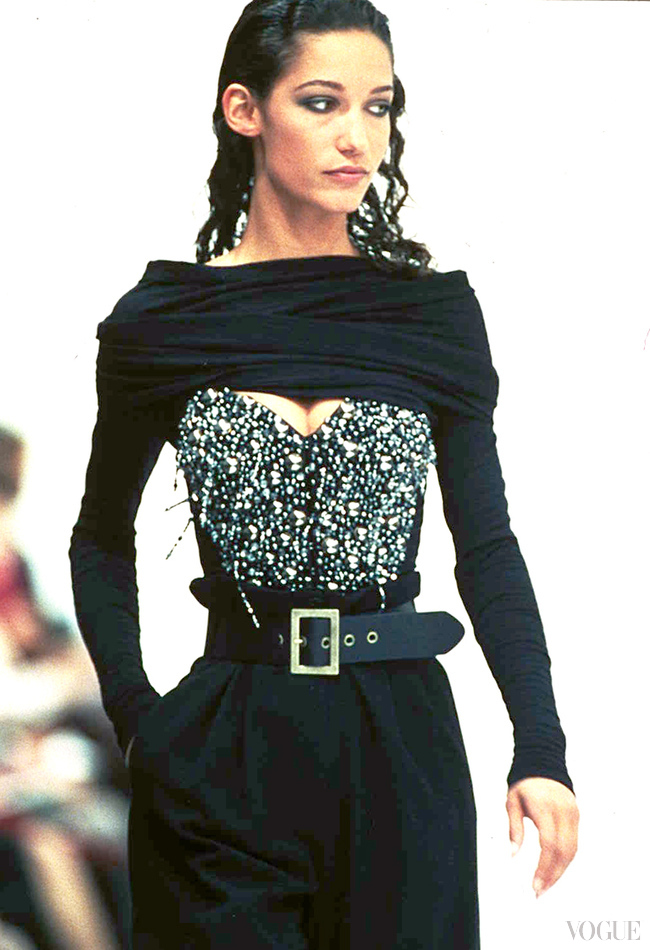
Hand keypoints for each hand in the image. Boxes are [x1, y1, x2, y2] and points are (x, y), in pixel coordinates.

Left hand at [506, 776, 578, 897]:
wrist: (543, 762)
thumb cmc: (524, 783)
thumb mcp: (512, 802)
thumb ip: (514, 828)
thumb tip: (513, 855)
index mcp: (544, 808)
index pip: (548, 845)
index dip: (544, 868)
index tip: (535, 885)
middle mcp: (562, 812)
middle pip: (563, 852)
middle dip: (553, 875)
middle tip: (540, 892)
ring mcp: (572, 814)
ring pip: (572, 850)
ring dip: (561, 871)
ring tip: (546, 886)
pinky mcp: (576, 815)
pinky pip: (574, 843)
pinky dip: (566, 860)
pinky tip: (555, 870)